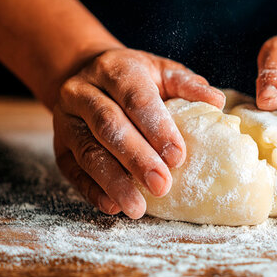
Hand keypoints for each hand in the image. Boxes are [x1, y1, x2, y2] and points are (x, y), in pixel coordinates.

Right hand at [52, 48, 224, 217]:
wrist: (86, 75)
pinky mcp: (60, 146)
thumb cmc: (135, 79)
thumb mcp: (162, 72)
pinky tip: (112, 206)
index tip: (178, 156)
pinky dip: (92, 191)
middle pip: (108, 126)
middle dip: (136, 158)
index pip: (136, 98)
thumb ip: (188, 85)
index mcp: (114, 69)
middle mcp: (83, 92)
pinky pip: (73, 171)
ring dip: (113, 181)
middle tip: (161, 185)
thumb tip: (216, 102)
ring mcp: (66, 120)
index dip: (157, 128)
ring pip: (87, 151)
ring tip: (137, 207)